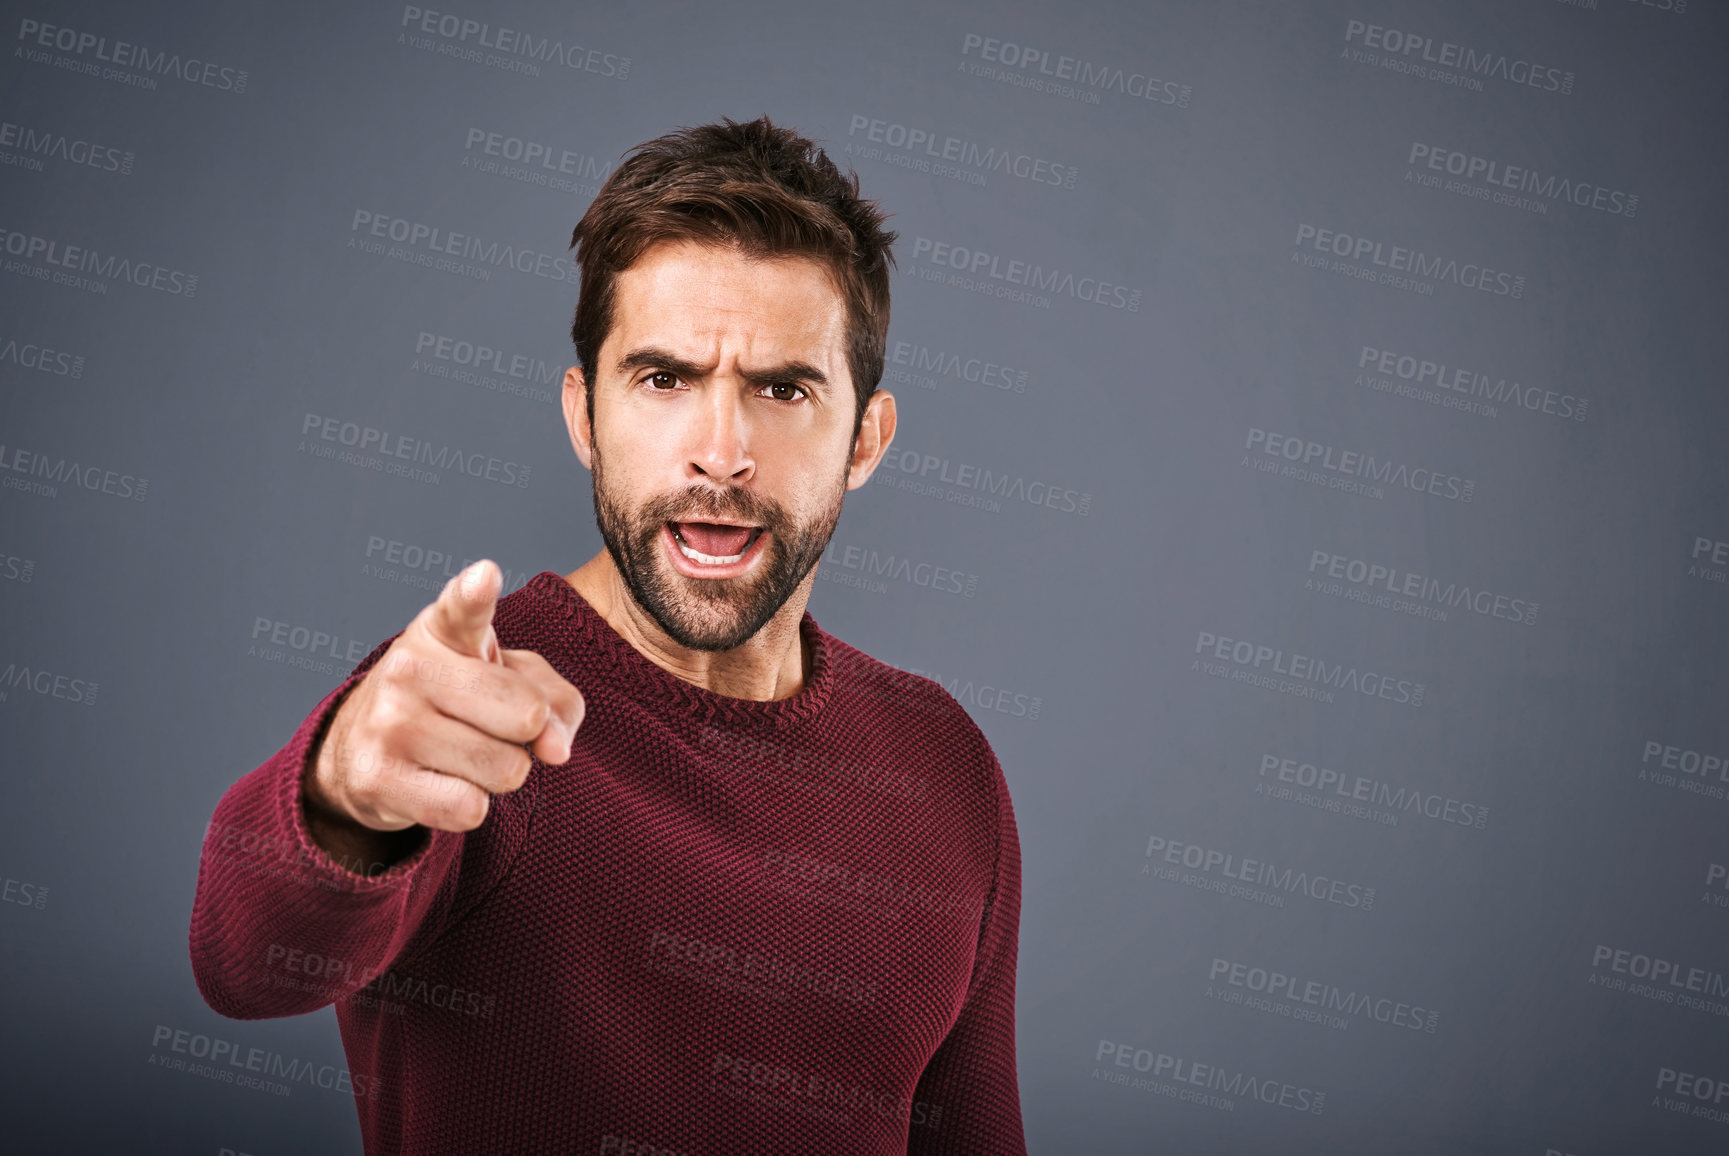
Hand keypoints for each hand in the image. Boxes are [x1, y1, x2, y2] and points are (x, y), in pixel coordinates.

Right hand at [307, 560, 584, 833]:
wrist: (361, 752)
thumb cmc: (459, 705)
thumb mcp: (511, 681)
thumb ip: (558, 701)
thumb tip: (555, 749)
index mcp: (444, 630)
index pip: (464, 607)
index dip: (476, 593)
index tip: (484, 577)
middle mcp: (409, 667)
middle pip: (526, 716)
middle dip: (527, 733)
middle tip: (490, 725)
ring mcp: (388, 723)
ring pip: (505, 770)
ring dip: (500, 774)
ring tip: (464, 754)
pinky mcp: (377, 779)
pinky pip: (470, 809)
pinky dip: (472, 806)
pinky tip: (441, 784)